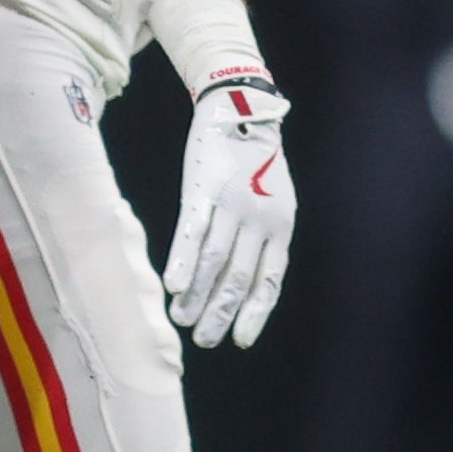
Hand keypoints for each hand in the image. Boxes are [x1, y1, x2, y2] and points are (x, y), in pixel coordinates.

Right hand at [163, 76, 294, 347]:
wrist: (240, 110)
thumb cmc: (255, 160)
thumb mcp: (273, 198)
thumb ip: (263, 236)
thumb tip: (245, 278)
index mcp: (281, 226)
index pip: (269, 280)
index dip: (255, 313)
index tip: (240, 340)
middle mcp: (260, 220)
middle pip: (239, 277)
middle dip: (221, 313)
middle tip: (204, 341)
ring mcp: (232, 205)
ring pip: (215, 262)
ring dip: (197, 295)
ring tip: (181, 320)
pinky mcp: (204, 191)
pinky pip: (193, 233)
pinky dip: (183, 262)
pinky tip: (172, 285)